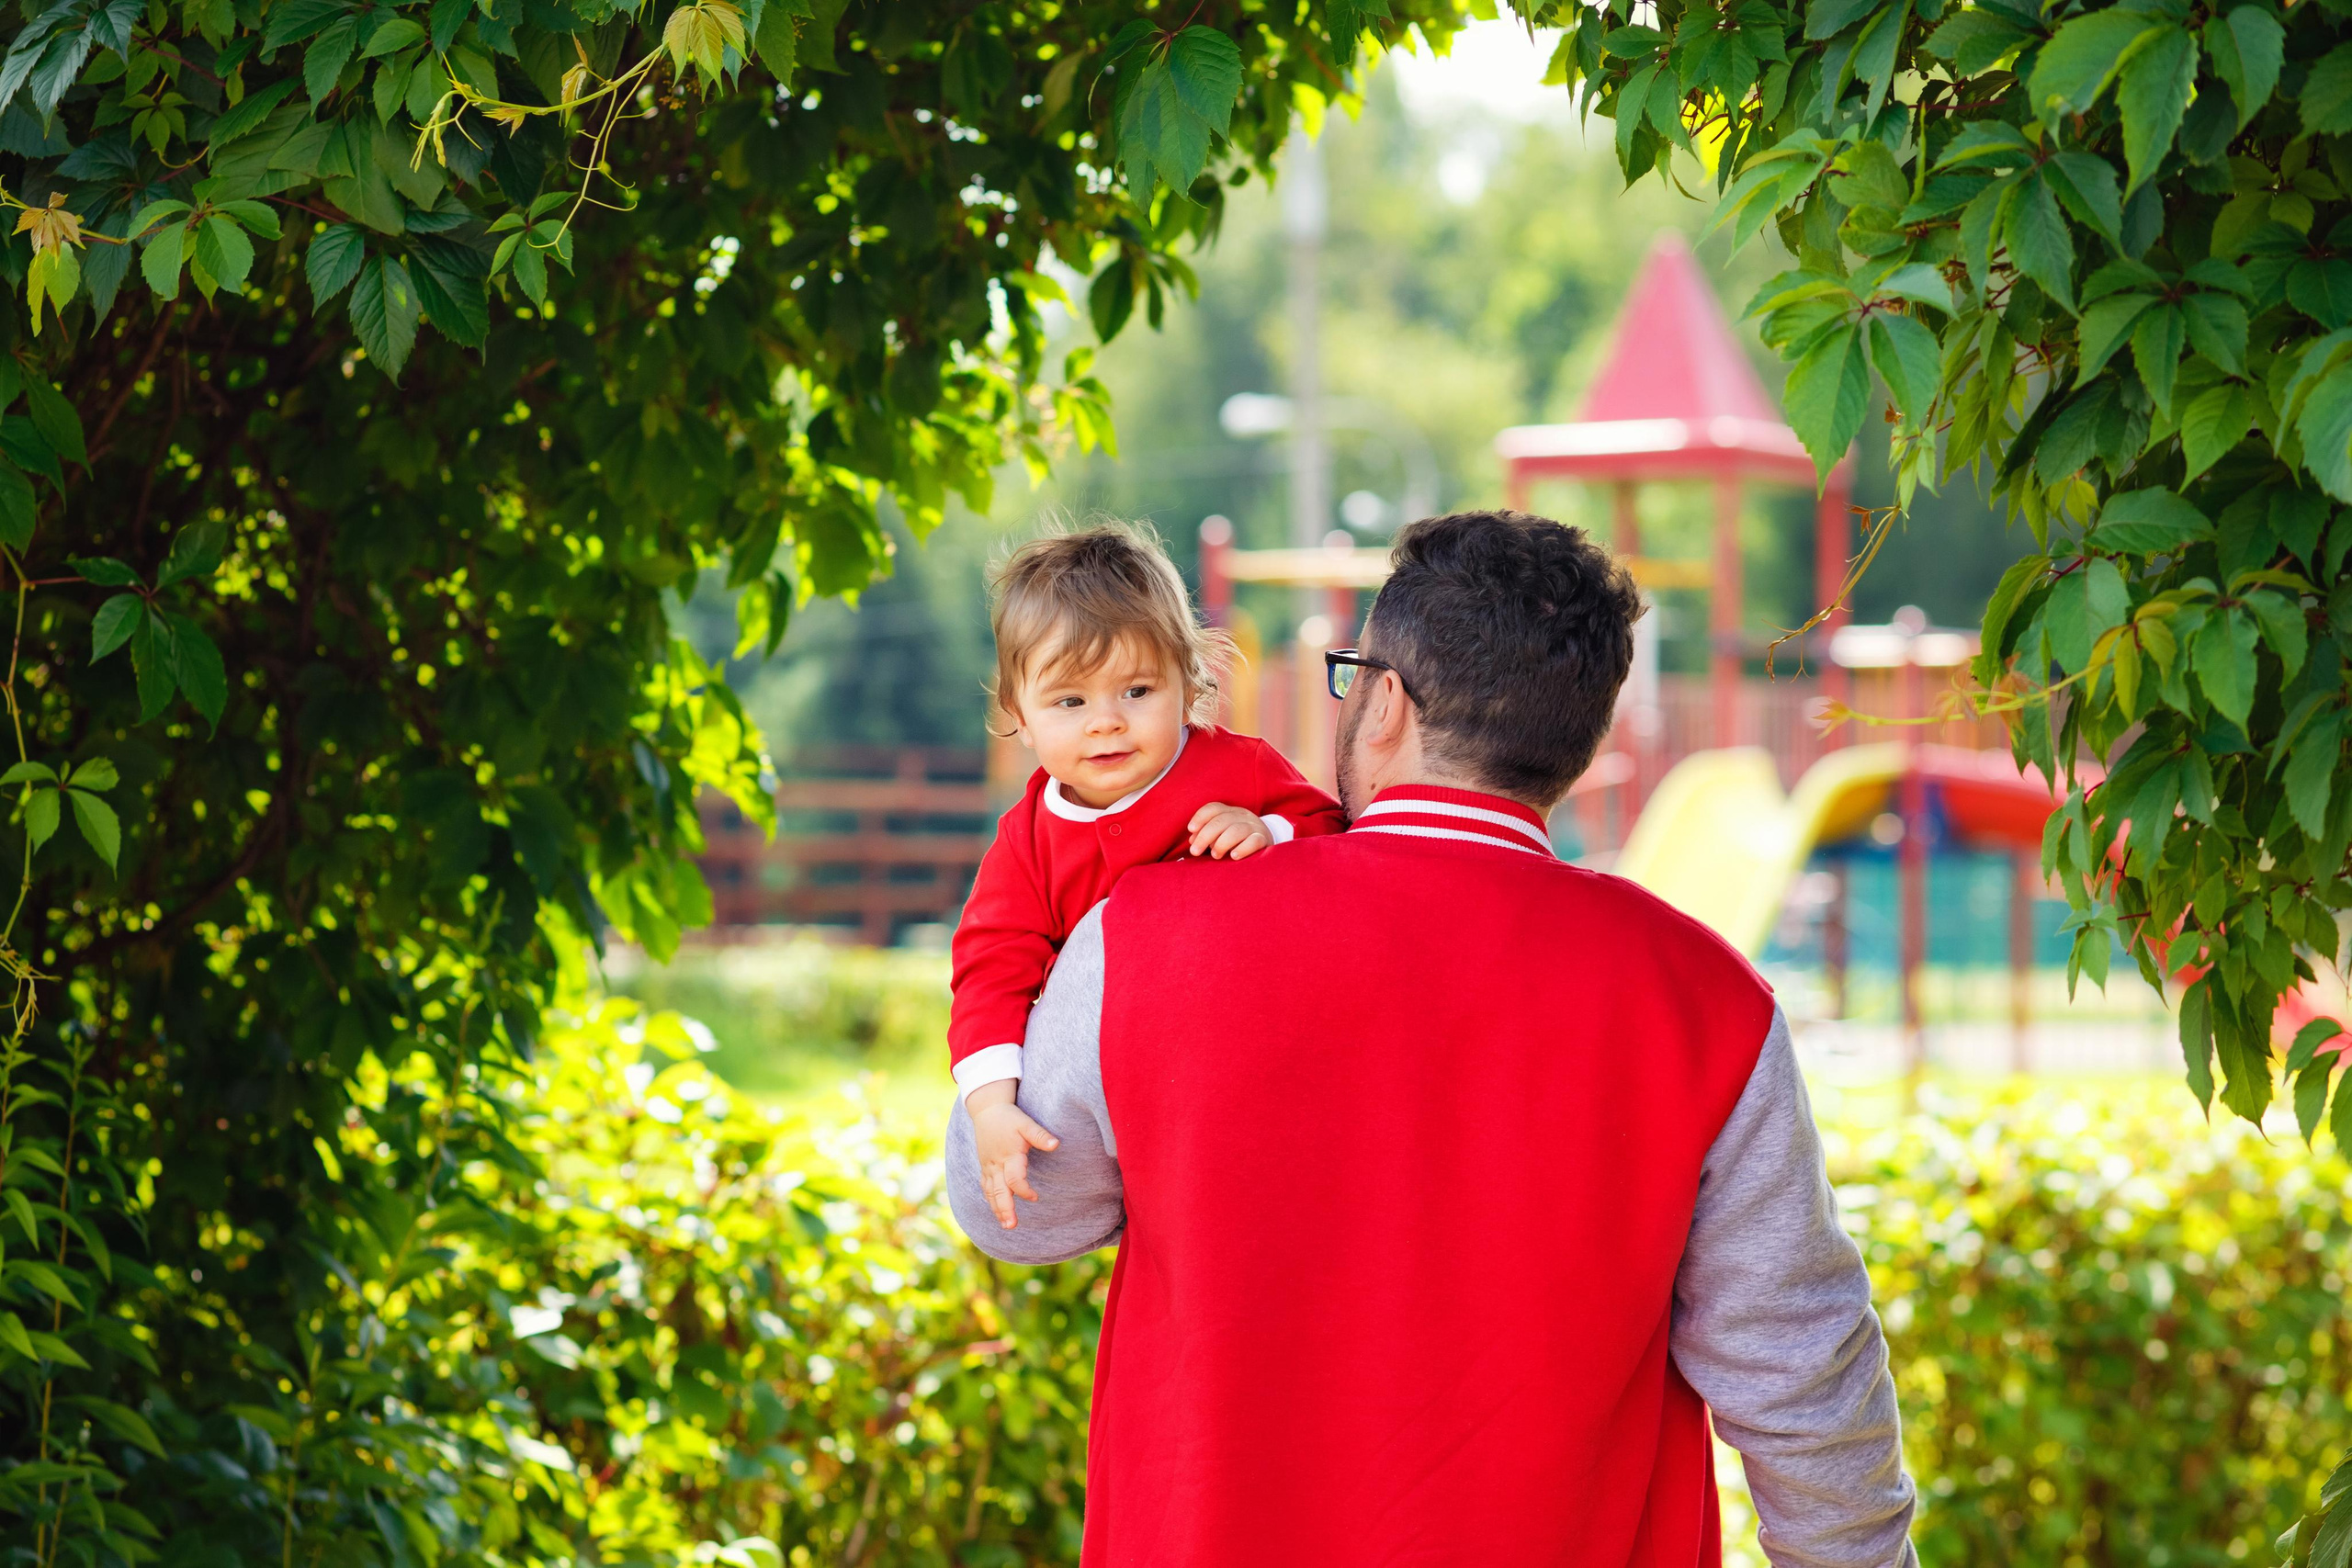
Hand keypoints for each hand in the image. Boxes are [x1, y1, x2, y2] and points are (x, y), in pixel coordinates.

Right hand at [971, 1095, 1059, 1229]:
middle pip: (999, 1191)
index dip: (1024, 1190)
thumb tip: (1056, 1144)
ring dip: (997, 1209)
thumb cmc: (1009, 1118)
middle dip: (1005, 1209)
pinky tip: (996, 1210)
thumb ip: (1040, 1135)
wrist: (987, 1110)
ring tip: (1005, 1224)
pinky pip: (985, 1187)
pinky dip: (990, 1199)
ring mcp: (988, 1167)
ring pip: (990, 1192)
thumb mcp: (1026, 1123)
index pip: (1014, 1179)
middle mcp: (996, 1164)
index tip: (1035, 1197)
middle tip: (1011, 1225)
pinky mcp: (984, 1166)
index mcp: (1008, 1156)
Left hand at [1187, 801, 1273, 859]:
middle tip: (1195, 851)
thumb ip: (1208, 836)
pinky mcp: (1264, 840)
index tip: (1191, 830)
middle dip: (1205, 836)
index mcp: (1231, 812)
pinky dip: (1242, 848)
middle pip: (1221, 821)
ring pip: (1236, 830)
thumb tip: (1192, 841)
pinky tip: (1233, 856)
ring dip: (1221, 844)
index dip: (1200, 817)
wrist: (1268, 843)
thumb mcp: (1223, 834)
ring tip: (1215, 856)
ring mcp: (1255, 827)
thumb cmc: (1239, 841)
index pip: (1214, 808)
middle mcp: (1243, 816)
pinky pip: (1254, 841)